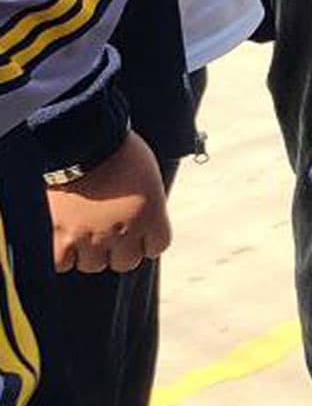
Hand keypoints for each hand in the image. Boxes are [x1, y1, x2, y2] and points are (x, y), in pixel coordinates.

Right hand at [49, 131, 171, 272]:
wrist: (83, 140)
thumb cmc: (119, 150)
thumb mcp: (148, 177)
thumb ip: (147, 204)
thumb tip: (142, 219)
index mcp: (151, 216)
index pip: (157, 247)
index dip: (146, 241)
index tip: (138, 233)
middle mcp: (124, 231)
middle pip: (125, 262)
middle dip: (119, 250)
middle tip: (109, 234)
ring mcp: (91, 236)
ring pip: (93, 265)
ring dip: (90, 252)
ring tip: (84, 233)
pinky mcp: (61, 235)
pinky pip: (62, 264)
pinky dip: (62, 256)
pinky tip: (63, 241)